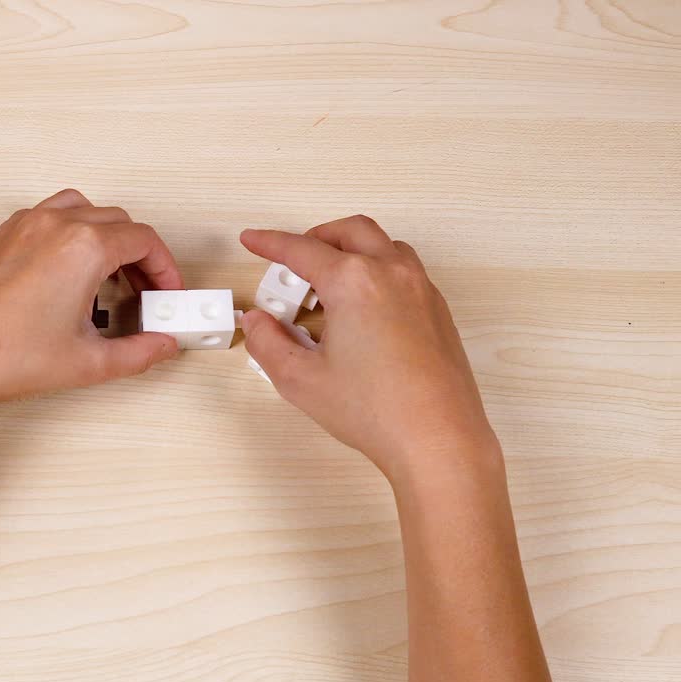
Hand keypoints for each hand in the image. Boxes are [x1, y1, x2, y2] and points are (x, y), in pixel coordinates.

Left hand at [0, 189, 183, 413]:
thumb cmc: (3, 357)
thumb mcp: (88, 362)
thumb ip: (138, 352)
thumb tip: (160, 346)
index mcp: (82, 248)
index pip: (144, 240)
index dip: (165, 267)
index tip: (166, 290)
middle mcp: (52, 226)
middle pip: (117, 221)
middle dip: (138, 254)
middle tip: (143, 291)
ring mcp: (21, 227)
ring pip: (81, 210)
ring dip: (103, 236)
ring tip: (107, 277)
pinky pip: (45, 218)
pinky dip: (67, 235)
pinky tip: (65, 275)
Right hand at [240, 216, 499, 482]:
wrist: (437, 439)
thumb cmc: (376, 410)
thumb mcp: (300, 380)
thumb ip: (268, 342)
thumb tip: (257, 322)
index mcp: (354, 282)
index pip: (301, 249)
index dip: (269, 243)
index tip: (253, 240)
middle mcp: (391, 274)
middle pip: (349, 232)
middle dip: (314, 238)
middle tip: (291, 263)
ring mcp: (421, 290)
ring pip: (382, 245)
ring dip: (350, 251)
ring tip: (328, 287)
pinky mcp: (437, 311)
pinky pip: (404, 271)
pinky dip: (376, 271)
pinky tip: (361, 310)